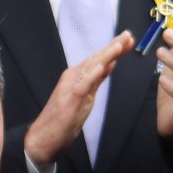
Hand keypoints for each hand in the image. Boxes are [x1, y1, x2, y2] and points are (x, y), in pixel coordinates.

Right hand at [26, 33, 132, 166]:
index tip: (128, 39)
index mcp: (78, 76)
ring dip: (106, 56)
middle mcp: (74, 78)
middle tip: (128, 35)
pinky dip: (92, 75)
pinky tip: (103, 67)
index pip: (99, 59)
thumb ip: (96, 80)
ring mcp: (71, 87)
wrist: (44, 137)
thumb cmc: (64, 118)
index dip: (114, 48)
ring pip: (91, 68)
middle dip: (114, 47)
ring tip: (119, 45)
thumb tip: (109, 64)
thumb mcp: (85, 96)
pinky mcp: (70, 100)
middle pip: (97, 59)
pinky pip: (83, 86)